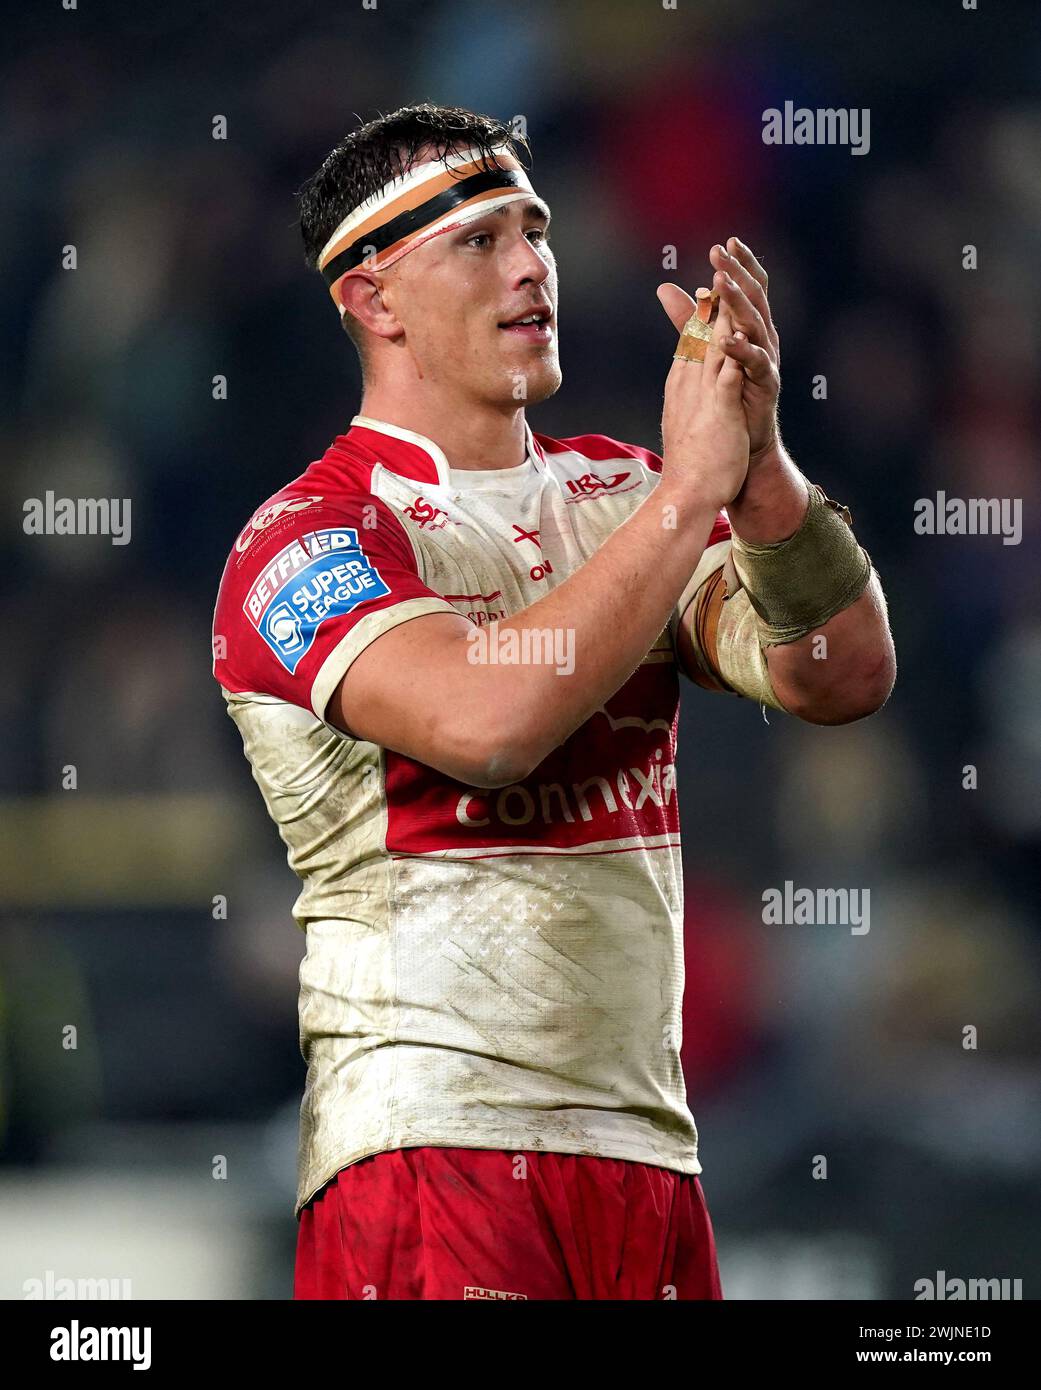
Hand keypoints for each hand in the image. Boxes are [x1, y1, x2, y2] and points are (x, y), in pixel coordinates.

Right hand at [656, 289, 749, 511]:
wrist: (685, 494)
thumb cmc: (689, 464)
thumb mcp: (687, 421)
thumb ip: (688, 398)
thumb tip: (687, 384)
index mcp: (682, 386)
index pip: (691, 341)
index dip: (702, 313)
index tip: (710, 290)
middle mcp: (688, 384)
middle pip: (700, 333)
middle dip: (712, 300)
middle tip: (720, 267)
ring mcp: (702, 395)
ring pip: (713, 345)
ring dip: (723, 312)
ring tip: (728, 282)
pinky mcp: (719, 409)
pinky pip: (727, 371)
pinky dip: (733, 348)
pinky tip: (741, 328)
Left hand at [659, 236, 780, 461]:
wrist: (743, 440)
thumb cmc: (729, 392)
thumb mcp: (705, 348)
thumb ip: (689, 319)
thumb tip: (666, 287)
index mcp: (751, 327)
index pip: (750, 288)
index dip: (741, 265)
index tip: (726, 242)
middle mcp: (763, 338)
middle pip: (754, 298)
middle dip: (738, 274)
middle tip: (720, 254)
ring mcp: (767, 360)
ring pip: (756, 325)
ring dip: (738, 303)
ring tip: (721, 284)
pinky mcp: (766, 385)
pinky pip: (756, 364)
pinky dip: (742, 351)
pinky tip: (727, 339)